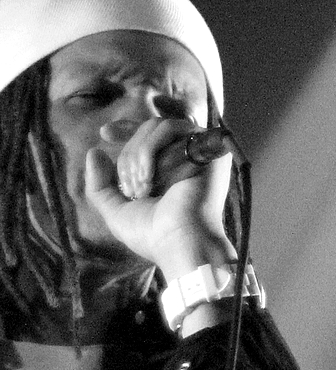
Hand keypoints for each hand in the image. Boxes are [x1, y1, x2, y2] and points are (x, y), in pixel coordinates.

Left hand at [82, 116, 233, 278]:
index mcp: (170, 168)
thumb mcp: (116, 210)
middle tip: (133, 188)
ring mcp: (199, 151)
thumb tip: (94, 151)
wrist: (179, 243)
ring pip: (158, 126)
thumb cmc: (152, 234)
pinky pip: (172, 129)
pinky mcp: (208, 148)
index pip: (150, 135)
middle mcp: (187, 156)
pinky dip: (151, 150)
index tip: (105, 133)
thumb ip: (100, 185)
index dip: (126, 128)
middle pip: (148, 129)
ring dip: (139, 154)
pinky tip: (151, 177)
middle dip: (129, 155)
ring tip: (143, 185)